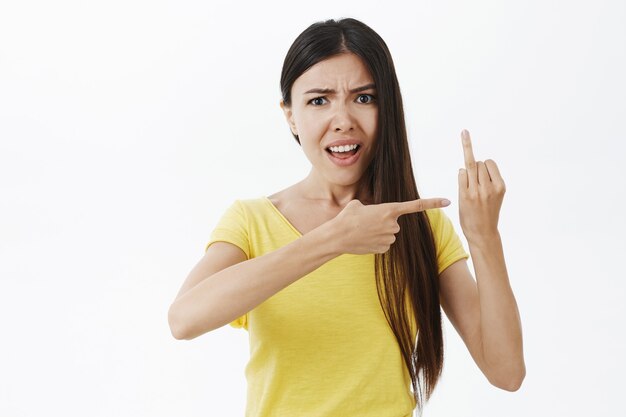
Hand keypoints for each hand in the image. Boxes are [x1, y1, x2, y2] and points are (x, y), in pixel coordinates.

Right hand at [331, 197, 450, 254]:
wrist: (338, 236)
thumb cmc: (347, 217)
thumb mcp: (359, 204)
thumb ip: (373, 207)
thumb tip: (374, 214)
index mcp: (389, 209)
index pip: (415, 205)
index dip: (433, 202)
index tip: (447, 201)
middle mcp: (393, 224)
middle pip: (395, 222)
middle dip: (383, 222)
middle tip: (366, 222)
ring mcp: (389, 238)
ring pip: (389, 234)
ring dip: (379, 232)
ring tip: (363, 230)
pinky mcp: (384, 248)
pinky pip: (384, 243)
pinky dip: (376, 241)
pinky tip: (364, 240)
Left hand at [458, 129, 505, 240]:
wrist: (482, 233)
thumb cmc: (488, 212)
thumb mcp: (496, 194)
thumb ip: (489, 179)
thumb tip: (472, 161)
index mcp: (500, 186)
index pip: (490, 163)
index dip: (485, 166)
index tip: (483, 174)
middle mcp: (490, 188)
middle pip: (479, 163)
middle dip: (476, 168)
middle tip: (476, 183)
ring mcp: (477, 191)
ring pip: (470, 166)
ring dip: (468, 170)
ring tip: (470, 184)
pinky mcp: (465, 195)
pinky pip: (461, 174)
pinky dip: (461, 174)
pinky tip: (463, 182)